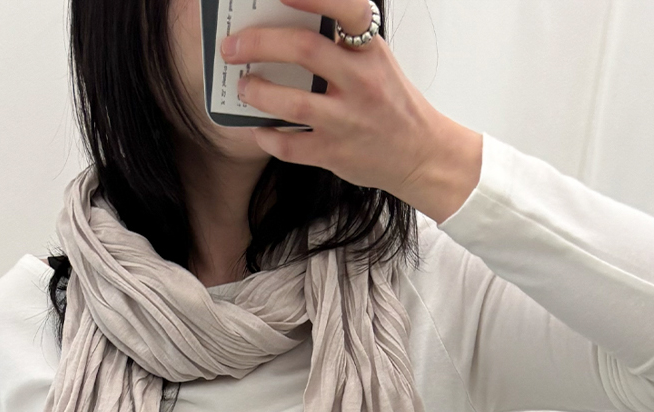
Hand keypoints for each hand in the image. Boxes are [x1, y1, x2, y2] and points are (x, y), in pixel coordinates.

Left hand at [221, 0, 481, 223]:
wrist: (420, 154)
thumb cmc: (391, 103)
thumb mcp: (376, 62)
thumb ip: (341, 45)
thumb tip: (287, 28)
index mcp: (370, 51)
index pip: (344, 10)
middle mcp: (361, 82)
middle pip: (304, 50)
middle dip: (259, 44)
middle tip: (233, 47)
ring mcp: (347, 120)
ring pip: (292, 101)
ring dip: (258, 91)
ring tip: (244, 86)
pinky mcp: (335, 153)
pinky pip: (289, 145)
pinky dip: (267, 137)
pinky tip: (260, 129)